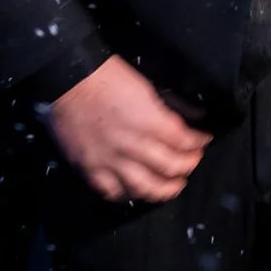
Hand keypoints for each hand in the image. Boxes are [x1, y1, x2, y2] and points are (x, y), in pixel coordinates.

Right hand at [42, 56, 211, 202]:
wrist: (67, 80)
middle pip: (170, 166)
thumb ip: (170, 106)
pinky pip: (113, 192)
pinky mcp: (90, 169)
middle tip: (191, 162)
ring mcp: (111, 161)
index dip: (198, 142)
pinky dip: (129, 194)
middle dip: (187, 165)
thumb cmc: (108, 76)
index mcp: (149, 121)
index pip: (184, 141)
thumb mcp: (146, 85)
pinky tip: (138, 191)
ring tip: (173, 186)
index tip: (203, 140)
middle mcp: (133, 146)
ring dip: (165, 189)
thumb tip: (194, 117)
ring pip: (145, 187)